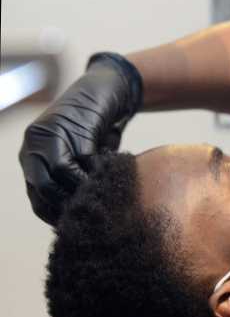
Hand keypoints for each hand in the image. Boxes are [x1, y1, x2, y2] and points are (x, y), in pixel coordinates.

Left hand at [18, 53, 142, 223]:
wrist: (107, 92)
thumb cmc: (96, 128)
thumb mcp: (78, 156)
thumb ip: (71, 177)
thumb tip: (80, 212)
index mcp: (32, 156)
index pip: (36, 196)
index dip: (54, 214)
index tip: (75, 224)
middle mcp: (35, 146)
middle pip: (44, 187)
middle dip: (68, 204)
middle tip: (90, 211)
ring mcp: (51, 135)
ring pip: (61, 175)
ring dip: (84, 188)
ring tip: (102, 193)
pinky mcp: (73, 128)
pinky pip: (84, 160)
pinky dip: (98, 170)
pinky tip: (109, 171)